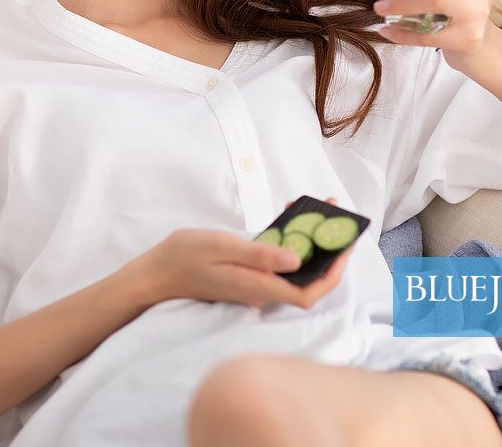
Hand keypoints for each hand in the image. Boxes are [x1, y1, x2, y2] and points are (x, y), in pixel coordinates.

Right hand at [135, 197, 354, 309]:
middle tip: (337, 215)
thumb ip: (259, 256)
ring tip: (319, 209)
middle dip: (328, 249)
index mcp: (259, 287)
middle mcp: (263, 291)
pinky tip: (290, 215)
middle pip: (308, 279)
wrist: (157, 272)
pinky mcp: (249, 276)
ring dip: (312, 241)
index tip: (344, 245)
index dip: (332, 272)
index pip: (309, 292)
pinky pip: (279, 261)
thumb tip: (297, 261)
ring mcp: (256, 284)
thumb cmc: (185, 257)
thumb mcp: (222, 248)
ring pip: (296, 268)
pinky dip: (290, 239)